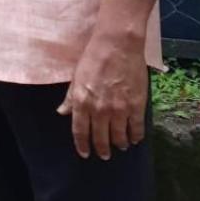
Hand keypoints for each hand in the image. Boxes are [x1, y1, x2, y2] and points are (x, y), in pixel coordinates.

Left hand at [58, 32, 148, 159]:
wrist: (117, 45)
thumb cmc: (94, 57)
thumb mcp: (76, 77)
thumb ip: (71, 98)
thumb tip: (62, 112)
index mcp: (82, 102)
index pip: (80, 132)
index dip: (82, 145)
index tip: (85, 153)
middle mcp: (99, 110)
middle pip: (100, 138)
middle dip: (102, 149)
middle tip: (104, 155)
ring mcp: (119, 109)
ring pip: (119, 137)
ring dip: (119, 144)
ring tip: (121, 145)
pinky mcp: (136, 106)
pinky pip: (137, 129)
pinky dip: (136, 136)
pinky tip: (135, 138)